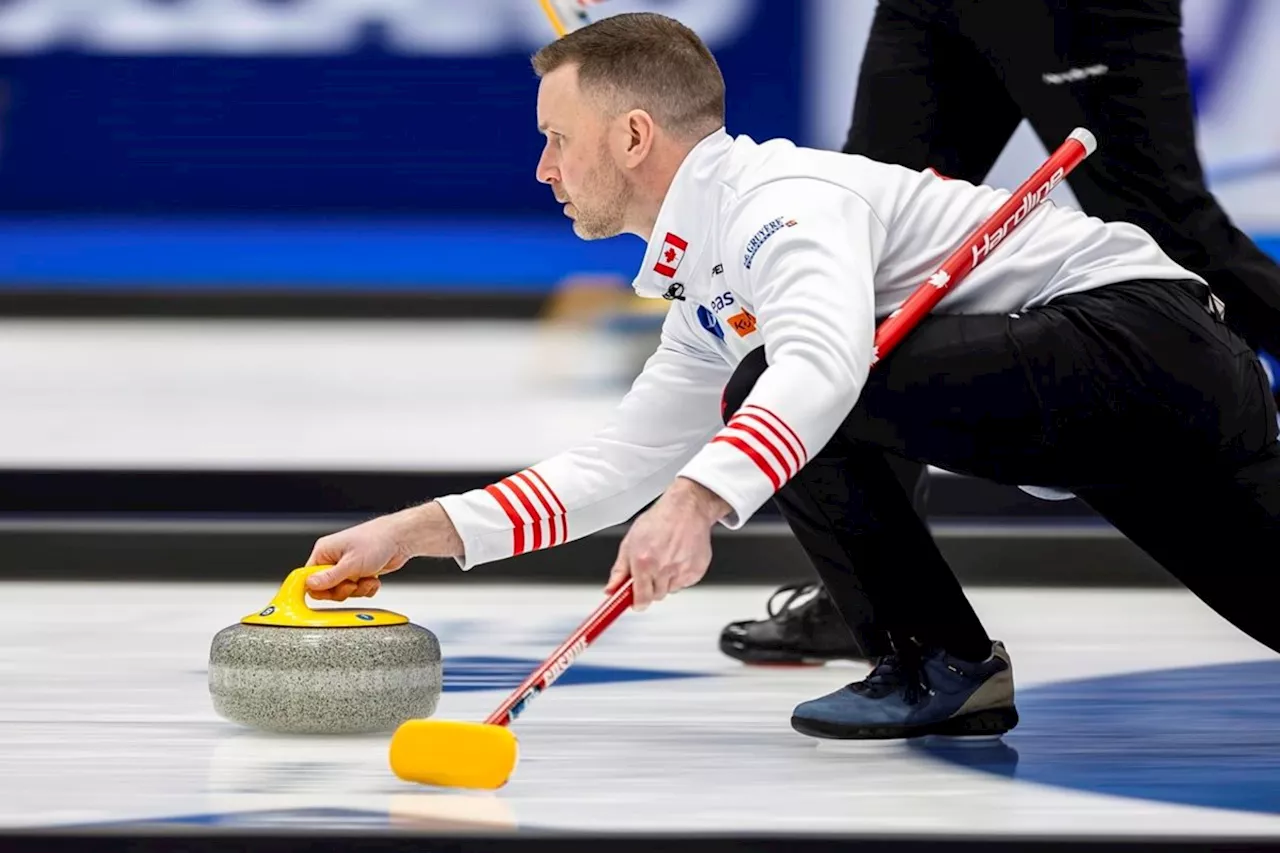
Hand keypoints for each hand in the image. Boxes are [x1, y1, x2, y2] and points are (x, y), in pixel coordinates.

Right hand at [304, 502, 462, 600]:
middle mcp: (333, 559)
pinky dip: (366, 588)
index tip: (326, 595)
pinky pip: (357, 590)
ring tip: (366, 579)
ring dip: (357, 590)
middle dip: (341, 591)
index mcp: (324, 551)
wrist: (401, 539)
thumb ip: (330, 577)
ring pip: (343, 591)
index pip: (308, 576)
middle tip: (352, 585)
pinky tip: (373, 579)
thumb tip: (310, 584)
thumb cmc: (377, 540)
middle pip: (326, 588)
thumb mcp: (351, 563)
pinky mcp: (359, 573)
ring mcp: (347, 566)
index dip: (316, 588)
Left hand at [605, 478, 730, 609]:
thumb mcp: (630, 543)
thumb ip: (619, 570)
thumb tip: (611, 589)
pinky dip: (681, 575)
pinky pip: (685, 583)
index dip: (637, 603)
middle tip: (652, 570)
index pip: (641, 598)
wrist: (686, 509)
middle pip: (656, 596)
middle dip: (651, 588)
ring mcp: (682, 570)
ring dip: (666, 581)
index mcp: (643, 562)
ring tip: (666, 559)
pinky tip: (678, 557)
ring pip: (670, 590)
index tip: (636, 603)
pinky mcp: (697, 570)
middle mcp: (663, 568)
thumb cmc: (658, 521)